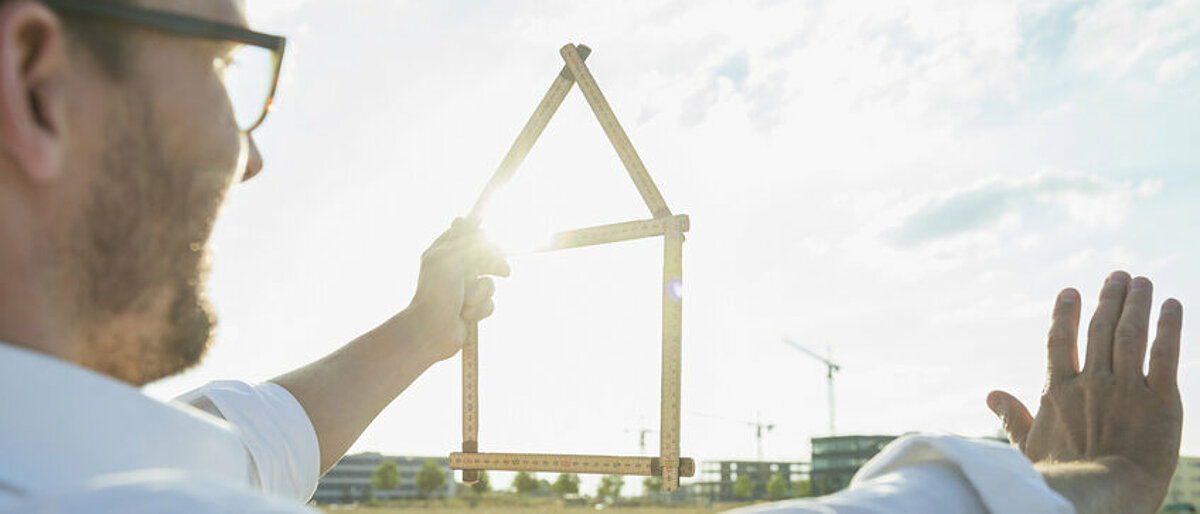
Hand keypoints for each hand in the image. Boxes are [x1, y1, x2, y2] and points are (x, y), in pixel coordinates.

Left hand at [405, 218, 509, 361]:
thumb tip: (461, 218)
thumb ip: (461, 240)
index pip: (468, 237)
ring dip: (480, 294)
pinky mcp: (472, 309)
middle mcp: (454, 270)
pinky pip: (489, 304)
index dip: (483, 240)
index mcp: (444, 254)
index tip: (492, 242)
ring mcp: (464, 290)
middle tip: (504, 271)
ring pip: (489, 284)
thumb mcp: (449, 258)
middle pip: (486, 259)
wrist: (431, 330)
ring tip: (464, 304)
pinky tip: (466, 316)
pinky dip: (480, 310)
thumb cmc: (437, 292)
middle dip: (493, 268)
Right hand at [987, 271, 1182, 511]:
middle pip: (1099, 329)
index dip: (1065, 313)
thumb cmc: (1063, 479)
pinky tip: (1172, 306)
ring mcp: (1125, 388)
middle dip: (1109, 298)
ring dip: (1136, 303)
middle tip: (1118, 276)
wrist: (1103, 495)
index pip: (1060, 341)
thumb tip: (991, 394)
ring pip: (1130, 333)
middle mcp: (1092, 382)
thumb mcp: (1030, 447)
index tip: (1071, 290)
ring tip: (1142, 281)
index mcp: (1059, 391)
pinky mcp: (1160, 399)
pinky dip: (1169, 327)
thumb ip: (1013, 417)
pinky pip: (1165, 355)